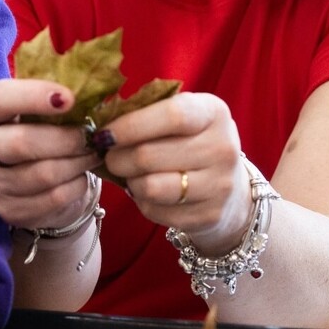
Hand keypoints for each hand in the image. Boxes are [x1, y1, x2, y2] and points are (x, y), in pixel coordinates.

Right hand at [0, 79, 101, 229]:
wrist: (32, 181)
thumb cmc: (38, 132)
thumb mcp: (38, 110)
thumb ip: (52, 98)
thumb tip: (88, 90)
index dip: (33, 96)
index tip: (69, 98)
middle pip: (21, 142)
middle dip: (66, 138)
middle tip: (91, 135)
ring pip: (43, 174)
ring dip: (77, 163)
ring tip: (92, 153)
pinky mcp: (9, 210)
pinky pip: (53, 198)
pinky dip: (77, 185)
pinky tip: (81, 175)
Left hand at [101, 91, 248, 250]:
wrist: (228, 187)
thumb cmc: (190, 142)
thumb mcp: (179, 117)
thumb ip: (145, 113)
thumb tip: (99, 122)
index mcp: (214, 113)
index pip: (172, 115)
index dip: (131, 125)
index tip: (105, 134)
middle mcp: (223, 148)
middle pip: (150, 155)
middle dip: (118, 158)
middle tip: (109, 157)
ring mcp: (219, 185)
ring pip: (151, 187)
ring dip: (129, 181)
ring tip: (130, 174)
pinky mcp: (210, 215)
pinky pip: (156, 211)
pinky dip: (142, 202)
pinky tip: (147, 192)